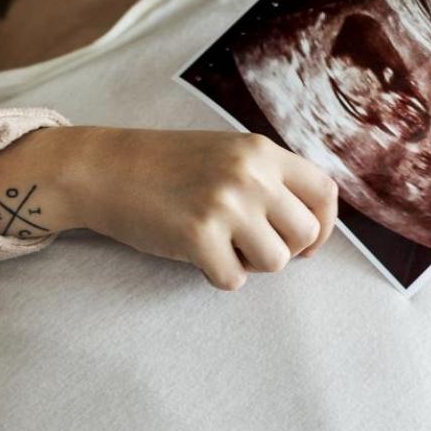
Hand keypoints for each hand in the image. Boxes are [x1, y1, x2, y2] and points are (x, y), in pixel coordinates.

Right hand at [0, 127, 337, 290]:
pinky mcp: (198, 236)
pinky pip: (233, 278)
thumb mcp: (226, 154)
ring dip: (250, 264)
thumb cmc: (165, 166)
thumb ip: (267, 178)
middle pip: (304, 234)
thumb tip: (311, 226)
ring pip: (275, 262)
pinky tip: (195, 253)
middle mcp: (250, 174)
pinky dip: (216, 275)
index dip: (324, 226)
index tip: (305, 243)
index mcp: (261, 151)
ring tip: (220, 245)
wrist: (104, 169)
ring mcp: (225, 204)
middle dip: (283, 249)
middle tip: (249, 245)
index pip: (325, 193)